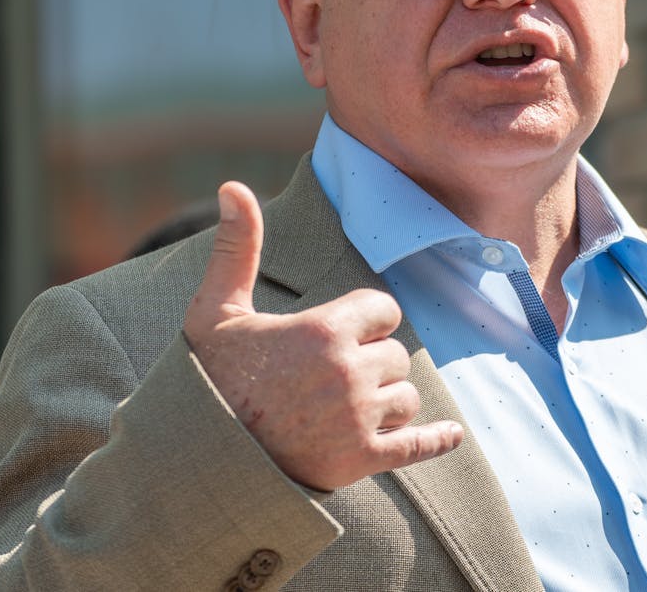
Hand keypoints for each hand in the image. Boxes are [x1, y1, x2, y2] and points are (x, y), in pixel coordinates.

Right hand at [183, 181, 463, 490]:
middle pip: (397, 355)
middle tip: (334, 376)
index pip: (384, 310)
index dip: (367, 321)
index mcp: (324, 329)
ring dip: (386, 401)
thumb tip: (234, 186)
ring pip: (405, 398)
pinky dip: (435, 440)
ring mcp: (357, 419)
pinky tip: (451, 435)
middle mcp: (348, 372)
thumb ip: (238, 248)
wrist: (196, 455)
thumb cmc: (208, 378)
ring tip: (347, 407)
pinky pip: (416, 446)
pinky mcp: (360, 460)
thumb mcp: (217, 310)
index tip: (343, 333)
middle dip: (374, 362)